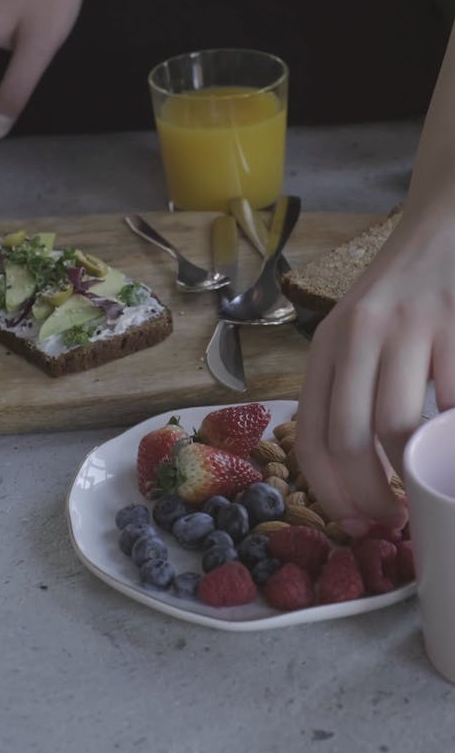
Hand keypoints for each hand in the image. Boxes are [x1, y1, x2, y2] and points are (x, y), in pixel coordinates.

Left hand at [295, 205, 454, 534]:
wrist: (441, 229)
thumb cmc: (395, 295)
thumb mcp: (354, 334)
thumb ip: (346, 390)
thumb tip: (352, 475)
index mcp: (327, 345)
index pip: (311, 434)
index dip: (329, 491)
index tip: (351, 522)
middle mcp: (359, 335)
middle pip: (350, 438)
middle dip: (371, 496)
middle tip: (392, 519)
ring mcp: (410, 328)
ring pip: (401, 425)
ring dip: (414, 472)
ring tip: (423, 487)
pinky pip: (452, 400)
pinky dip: (449, 433)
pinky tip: (447, 442)